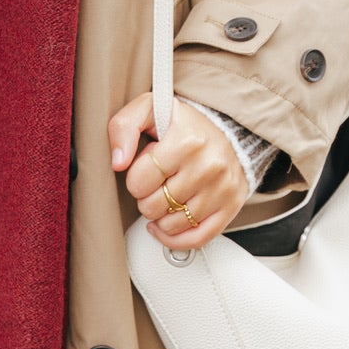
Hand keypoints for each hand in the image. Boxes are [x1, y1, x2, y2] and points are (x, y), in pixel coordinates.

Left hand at [109, 95, 249, 251]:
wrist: (229, 129)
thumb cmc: (183, 124)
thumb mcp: (148, 110)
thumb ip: (123, 127)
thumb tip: (118, 161)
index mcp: (187, 141)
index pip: (139, 181)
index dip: (135, 178)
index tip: (146, 168)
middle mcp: (209, 166)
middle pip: (153, 206)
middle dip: (146, 197)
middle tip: (157, 182)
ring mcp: (222, 189)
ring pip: (171, 225)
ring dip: (161, 215)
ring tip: (167, 195)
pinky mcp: (231, 206)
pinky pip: (197, 239)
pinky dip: (176, 237)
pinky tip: (167, 224)